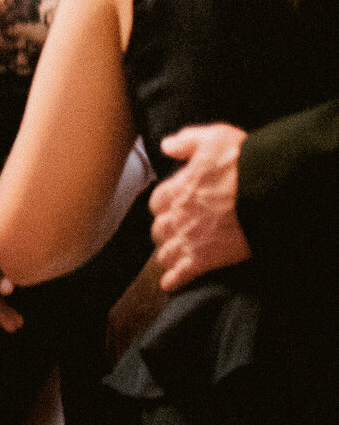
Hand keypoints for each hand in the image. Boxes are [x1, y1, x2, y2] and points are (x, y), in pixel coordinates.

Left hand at [152, 124, 248, 291]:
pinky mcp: (206, 258)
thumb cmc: (244, 161)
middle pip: (159, 229)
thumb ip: (188, 141)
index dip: (163, 206)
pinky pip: (182, 273)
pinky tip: (170, 285)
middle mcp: (177, 215)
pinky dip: (175, 280)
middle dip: (164, 232)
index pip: (157, 202)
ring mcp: (190, 238)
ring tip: (171, 259)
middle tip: (172, 235)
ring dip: (168, 255)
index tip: (169, 209)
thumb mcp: (214, 138)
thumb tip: (167, 145)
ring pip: (166, 252)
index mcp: (177, 188)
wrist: (268, 189)